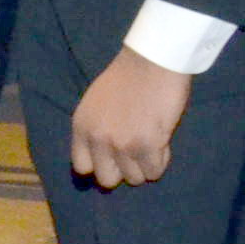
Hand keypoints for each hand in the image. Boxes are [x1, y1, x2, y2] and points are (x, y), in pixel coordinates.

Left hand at [69, 48, 190, 187]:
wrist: (151, 63)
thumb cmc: (127, 79)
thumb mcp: (96, 104)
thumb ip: (96, 129)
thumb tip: (104, 157)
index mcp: (82, 127)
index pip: (82, 167)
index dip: (100, 166)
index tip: (114, 160)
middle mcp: (98, 139)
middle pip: (107, 180)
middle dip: (123, 171)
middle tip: (136, 156)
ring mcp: (122, 144)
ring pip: (135, 178)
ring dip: (145, 166)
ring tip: (151, 145)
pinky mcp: (148, 145)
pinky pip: (155, 172)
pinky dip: (161, 162)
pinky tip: (162, 143)